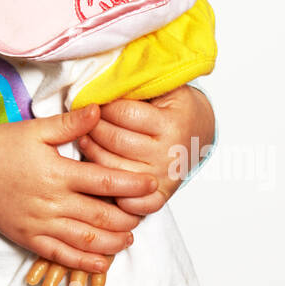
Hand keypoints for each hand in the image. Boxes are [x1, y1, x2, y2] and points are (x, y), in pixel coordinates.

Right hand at [23, 87, 214, 285]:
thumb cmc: (2, 146)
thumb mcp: (36, 128)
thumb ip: (70, 123)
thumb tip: (99, 110)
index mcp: (57, 172)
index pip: (104, 181)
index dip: (132, 184)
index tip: (151, 184)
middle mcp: (51, 202)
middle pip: (101, 215)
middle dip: (128, 216)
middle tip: (143, 212)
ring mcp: (39, 224)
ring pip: (86, 240)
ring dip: (113, 242)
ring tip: (129, 237)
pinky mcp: (28, 239)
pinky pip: (61, 255)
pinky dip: (85, 261)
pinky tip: (102, 260)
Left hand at [76, 85, 215, 217]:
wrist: (200, 131)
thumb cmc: (175, 107)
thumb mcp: (165, 87)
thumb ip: (139, 83)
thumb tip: (104, 82)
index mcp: (171, 123)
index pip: (122, 113)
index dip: (102, 107)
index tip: (94, 103)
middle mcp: (169, 153)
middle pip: (114, 141)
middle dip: (93, 128)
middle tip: (84, 123)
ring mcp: (164, 177)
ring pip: (114, 169)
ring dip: (93, 154)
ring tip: (85, 141)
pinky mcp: (162, 195)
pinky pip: (134, 204)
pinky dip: (114, 196)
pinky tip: (101, 175)